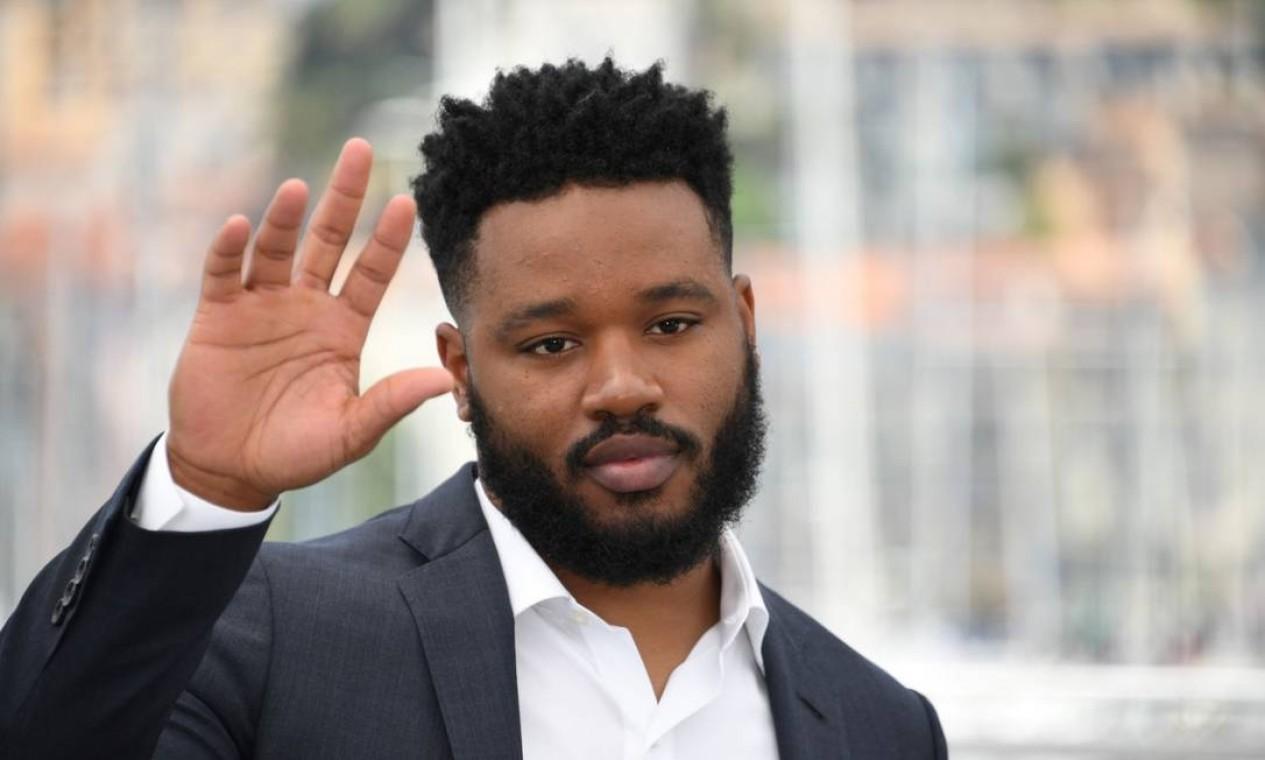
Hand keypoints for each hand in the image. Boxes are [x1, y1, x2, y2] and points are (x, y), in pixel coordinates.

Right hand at [166, 138, 452, 509]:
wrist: (231, 470)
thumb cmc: (296, 452)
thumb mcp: (351, 432)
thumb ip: (391, 403)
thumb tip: (442, 380)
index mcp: (343, 328)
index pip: (372, 273)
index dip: (388, 240)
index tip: (406, 204)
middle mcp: (306, 306)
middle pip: (329, 240)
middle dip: (344, 197)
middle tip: (361, 151)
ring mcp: (261, 306)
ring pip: (277, 249)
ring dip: (285, 219)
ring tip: (297, 189)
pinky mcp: (218, 315)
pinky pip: (224, 273)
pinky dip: (229, 249)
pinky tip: (239, 225)